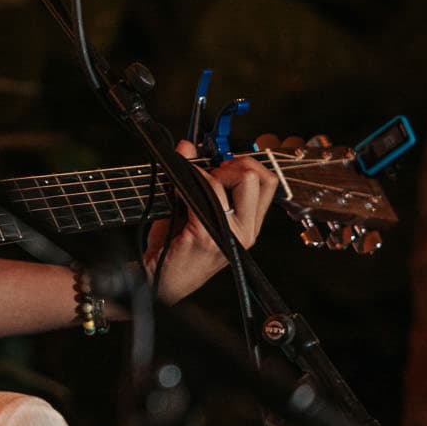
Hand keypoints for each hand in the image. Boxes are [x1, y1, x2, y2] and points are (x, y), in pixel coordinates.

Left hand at [145, 140, 274, 304]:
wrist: (158, 279)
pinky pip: (206, 190)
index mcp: (248, 225)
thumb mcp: (193, 209)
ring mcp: (228, 234)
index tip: (222, 165)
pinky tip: (177, 189)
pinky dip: (189, 179)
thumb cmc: (175, 246)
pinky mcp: (208, 234)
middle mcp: (245, 232)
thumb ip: (196, 178)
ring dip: (207, 172)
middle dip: (229, 165)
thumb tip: (188, 146)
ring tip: (189, 184)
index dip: (246, 164)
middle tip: (208, 174)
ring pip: (233, 180)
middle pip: (256, 177)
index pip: (268, 183)